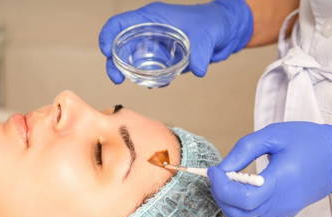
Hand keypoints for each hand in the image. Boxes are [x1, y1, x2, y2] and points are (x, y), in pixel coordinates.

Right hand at [99, 0, 252, 83]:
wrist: (224, 31)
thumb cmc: (212, 23)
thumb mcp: (207, 35)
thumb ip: (201, 52)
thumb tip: (198, 70)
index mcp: (153, 17)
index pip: (120, 24)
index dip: (108, 36)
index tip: (107, 53)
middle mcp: (150, 30)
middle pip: (121, 44)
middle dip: (114, 62)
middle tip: (117, 79)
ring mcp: (156, 44)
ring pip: (134, 58)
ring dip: (132, 72)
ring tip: (143, 82)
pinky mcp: (165, 57)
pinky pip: (150, 68)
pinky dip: (150, 77)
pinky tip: (159, 83)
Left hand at [208, 120, 331, 216]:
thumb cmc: (309, 141)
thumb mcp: (274, 135)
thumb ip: (244, 150)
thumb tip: (222, 168)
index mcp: (279, 183)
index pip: (241, 200)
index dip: (221, 187)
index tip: (213, 170)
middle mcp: (280, 203)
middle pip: (239, 213)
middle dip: (220, 195)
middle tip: (218, 174)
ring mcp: (283, 210)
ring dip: (229, 203)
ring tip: (229, 180)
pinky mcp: (285, 211)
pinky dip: (242, 206)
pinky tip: (244, 186)